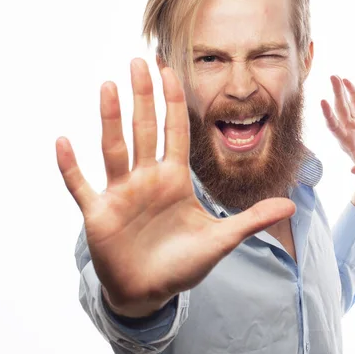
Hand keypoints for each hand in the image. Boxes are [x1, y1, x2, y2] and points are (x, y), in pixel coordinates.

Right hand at [56, 58, 295, 315]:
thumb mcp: (220, 240)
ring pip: (114, 148)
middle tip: (139, 61)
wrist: (149, 292)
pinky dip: (71, 166)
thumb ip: (251, 221)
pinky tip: (63, 141)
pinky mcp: (99, 213)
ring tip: (108, 86)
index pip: (176, 132)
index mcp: (174, 180)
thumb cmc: (182, 264)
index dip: (174, 102)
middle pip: (145, 129)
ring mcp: (121, 193)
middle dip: (144, 96)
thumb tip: (291, 205)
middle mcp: (147, 179)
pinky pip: (80, 185)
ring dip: (111, 118)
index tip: (170, 69)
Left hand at [321, 76, 354, 184]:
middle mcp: (347, 131)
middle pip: (338, 110)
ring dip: (340, 91)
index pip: (334, 126)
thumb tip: (354, 171)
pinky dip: (352, 93)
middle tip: (332, 77)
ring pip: (345, 104)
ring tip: (335, 76)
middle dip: (335, 94)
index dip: (328, 115)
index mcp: (347, 143)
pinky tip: (347, 81)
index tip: (323, 102)